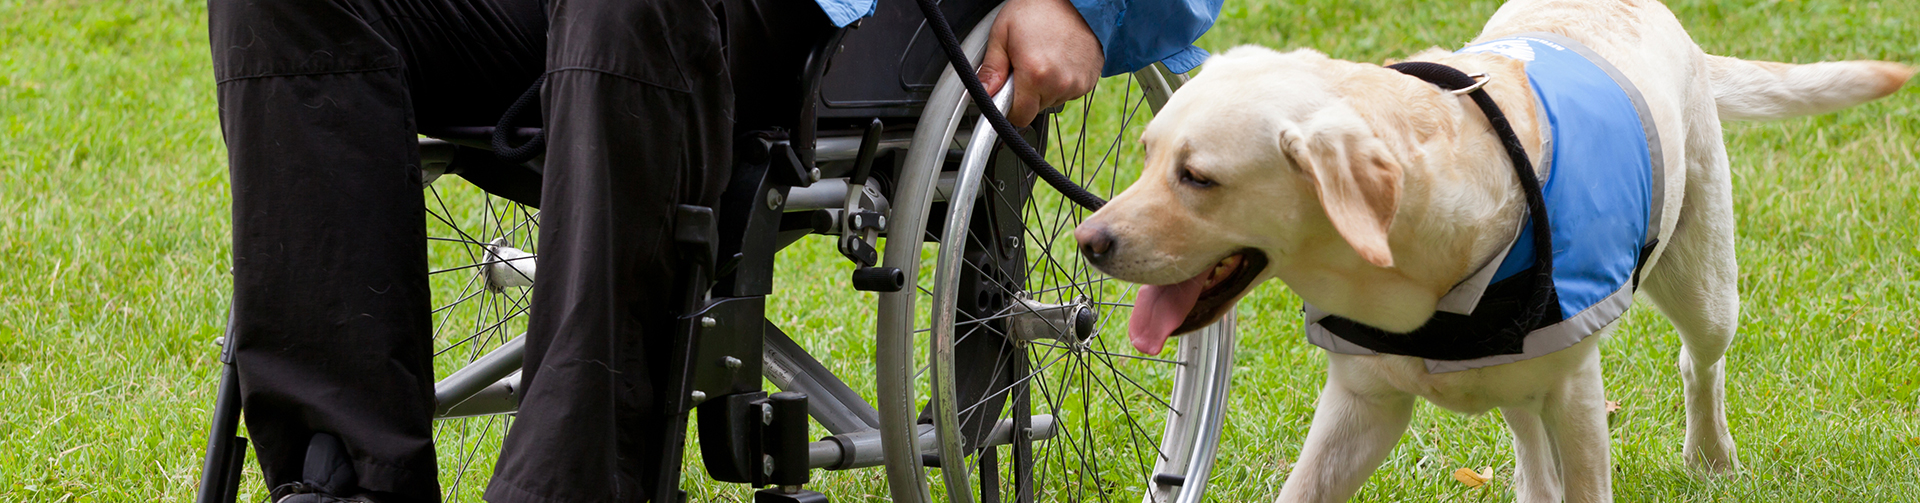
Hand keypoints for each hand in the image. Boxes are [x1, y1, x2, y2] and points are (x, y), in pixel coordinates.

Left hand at [978, 0, 1103, 126]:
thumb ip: (991, 69)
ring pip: (1053, 100)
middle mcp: (1059, 83)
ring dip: (1046, 87)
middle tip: (1027, 64)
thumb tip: (983, 93)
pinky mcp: (1090, 79)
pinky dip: (1062, 81)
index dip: (1010, 108)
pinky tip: (1060, 59)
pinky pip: (1070, 91)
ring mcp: (1078, 82)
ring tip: (1045, 57)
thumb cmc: (1037, 8)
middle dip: (1028, 93)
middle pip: (1036, 108)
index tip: (1008, 93)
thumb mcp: (1002, 34)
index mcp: (1035, 74)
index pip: (1019, 117)